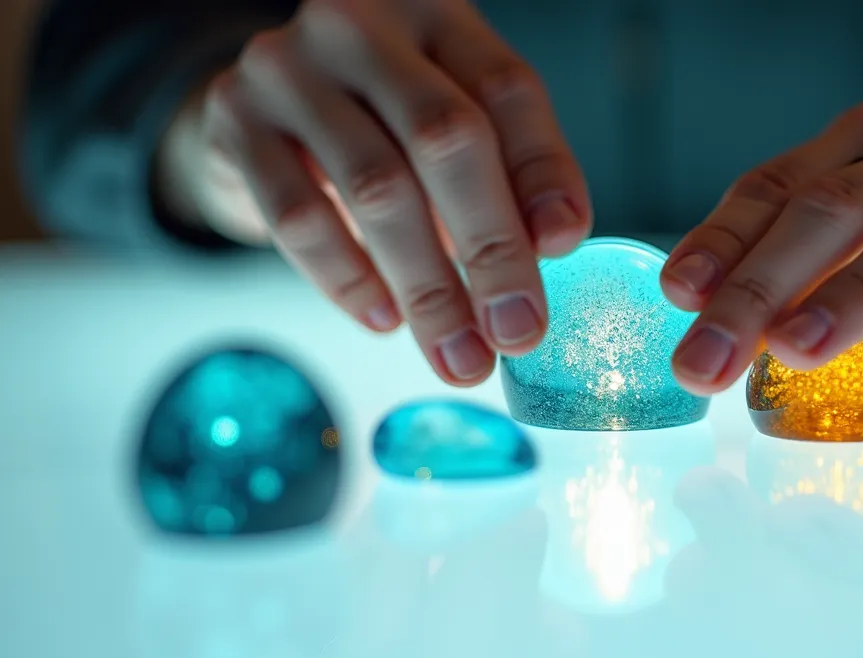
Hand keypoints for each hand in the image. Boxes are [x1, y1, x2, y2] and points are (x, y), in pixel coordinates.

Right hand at [162, 0, 590, 385]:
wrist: (262, 105)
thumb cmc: (382, 121)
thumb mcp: (451, 122)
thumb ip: (503, 171)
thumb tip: (553, 244)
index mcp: (435, 14)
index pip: (505, 89)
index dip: (544, 170)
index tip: (565, 245)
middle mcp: (361, 25)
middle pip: (445, 137)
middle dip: (492, 248)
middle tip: (517, 330)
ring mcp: (288, 68)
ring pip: (377, 189)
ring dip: (427, 288)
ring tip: (459, 354)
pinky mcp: (234, 120)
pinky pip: (298, 217)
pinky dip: (350, 280)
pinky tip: (385, 320)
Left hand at [661, 101, 862, 392]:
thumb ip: (809, 291)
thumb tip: (717, 339)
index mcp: (848, 152)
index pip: (766, 191)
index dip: (716, 240)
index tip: (675, 298)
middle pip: (802, 207)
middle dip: (743, 287)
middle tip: (699, 361)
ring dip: (806, 288)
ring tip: (770, 351)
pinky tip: (831, 332)